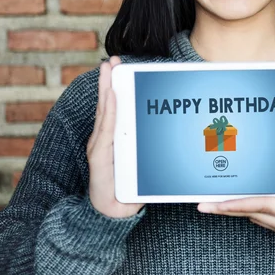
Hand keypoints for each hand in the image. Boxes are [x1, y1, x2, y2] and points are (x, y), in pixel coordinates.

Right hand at [87, 56, 144, 218]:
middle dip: (109, 81)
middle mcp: (105, 139)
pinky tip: (112, 97)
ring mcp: (100, 147)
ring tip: (109, 69)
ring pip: (105, 113)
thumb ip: (152, 154)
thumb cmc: (129, 190)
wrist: (113, 214)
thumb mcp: (144, 168)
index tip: (119, 68)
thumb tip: (175, 140)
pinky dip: (109, 112)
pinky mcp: (99, 156)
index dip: (115, 88)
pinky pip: (106, 131)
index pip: (115, 109)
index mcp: (115, 139)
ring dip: (107, 89)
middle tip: (113, 60)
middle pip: (108, 105)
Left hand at [197, 126, 274, 244]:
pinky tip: (239, 201)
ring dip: (235, 209)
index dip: (239, 203)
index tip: (219, 202)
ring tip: (213, 201)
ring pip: (254, 217)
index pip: (264, 206)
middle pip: (252, 214)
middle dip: (226, 209)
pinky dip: (249, 210)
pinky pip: (262, 219)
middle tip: (202, 203)